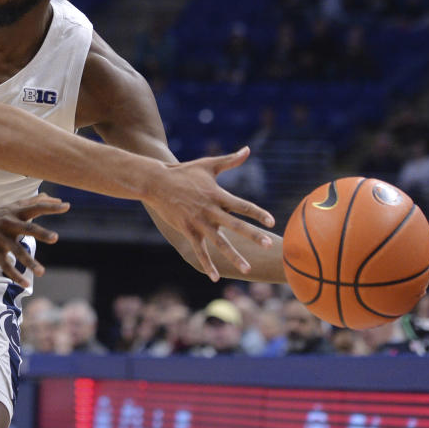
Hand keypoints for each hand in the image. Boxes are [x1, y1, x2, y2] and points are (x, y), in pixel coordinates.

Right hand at [0, 194, 65, 288]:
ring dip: (30, 262)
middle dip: (41, 233)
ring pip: (17, 251)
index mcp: (17, 212)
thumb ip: (35, 202)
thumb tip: (57, 199)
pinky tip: (26, 284)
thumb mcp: (15, 206)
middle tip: (55, 238)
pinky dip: (15, 275)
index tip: (67, 206)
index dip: (51, 206)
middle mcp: (10, 223)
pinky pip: (5, 265)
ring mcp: (1, 237)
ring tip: (42, 272)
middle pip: (28, 228)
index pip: (36, 207)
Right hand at [147, 147, 274, 281]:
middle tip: (269, 246)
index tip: (272, 222)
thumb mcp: (208, 165)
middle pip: (236, 225)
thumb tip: (248, 149)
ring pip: (219, 243)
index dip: (258, 214)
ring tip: (248, 269)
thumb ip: (230, 160)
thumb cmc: (184, 172)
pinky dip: (208, 264)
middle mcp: (210, 210)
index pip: (242, 205)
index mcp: (217, 195)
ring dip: (234, 256)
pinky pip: (200, 251)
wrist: (156, 182)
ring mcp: (198, 222)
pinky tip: (215, 277)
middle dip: (253, 236)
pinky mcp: (187, 230)